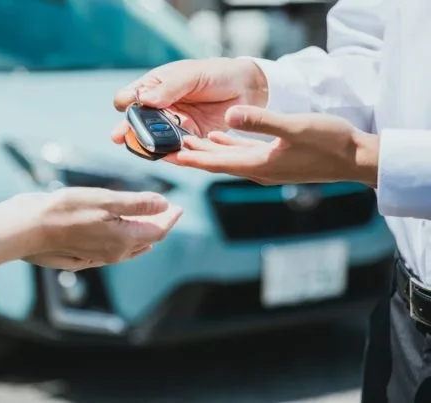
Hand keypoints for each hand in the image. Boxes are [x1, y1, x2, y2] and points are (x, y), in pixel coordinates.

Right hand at [7, 187, 182, 270]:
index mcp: (123, 239)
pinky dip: (126, 240)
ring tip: (150, 222)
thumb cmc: (65, 210)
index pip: (157, 231)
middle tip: (169, 212)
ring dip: (143, 234)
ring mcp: (99, 257)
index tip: (179, 208)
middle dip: (159, 225)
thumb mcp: (105, 201)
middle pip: (146, 240)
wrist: (28, 229)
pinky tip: (122, 234)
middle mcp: (115, 253)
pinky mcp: (85, 256)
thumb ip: (138, 204)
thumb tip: (164, 205)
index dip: (170, 218)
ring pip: (131, 247)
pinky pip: (115, 250)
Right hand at [111, 58, 267, 142]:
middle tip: (120, 136)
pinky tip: (166, 155)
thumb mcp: (191, 75)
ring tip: (143, 148)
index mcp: (154, 87)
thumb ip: (169, 87)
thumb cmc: (216, 73)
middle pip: (136, 123)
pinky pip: (176, 149)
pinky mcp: (189, 139)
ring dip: (147, 144)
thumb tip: (144, 99)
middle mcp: (159, 108)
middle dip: (127, 130)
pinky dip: (170, 153)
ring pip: (153, 139)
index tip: (128, 106)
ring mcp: (173, 125)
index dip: (126, 103)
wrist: (247, 88)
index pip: (129, 97)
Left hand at [165, 105, 378, 186]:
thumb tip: (228, 117)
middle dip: (192, 157)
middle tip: (167, 148)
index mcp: (258, 165)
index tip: (167, 157)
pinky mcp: (275, 159)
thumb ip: (260, 122)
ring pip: (227, 159)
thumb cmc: (329, 142)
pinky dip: (227, 146)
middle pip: (216, 163)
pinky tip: (219, 136)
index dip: (190, 160)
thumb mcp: (294, 127)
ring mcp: (267, 166)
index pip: (214, 164)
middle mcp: (258, 170)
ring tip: (185, 142)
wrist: (356, 158)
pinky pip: (243, 154)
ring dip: (207, 152)